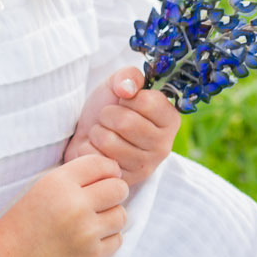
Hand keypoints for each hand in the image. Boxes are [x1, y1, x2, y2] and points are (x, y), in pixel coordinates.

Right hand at [0, 154, 129, 256]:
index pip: (102, 165)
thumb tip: (115, 174)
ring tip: (89, 225)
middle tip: (99, 203)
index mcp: (58, 183)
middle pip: (119, 189)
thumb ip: (74, 179)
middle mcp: (75, 205)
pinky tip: (86, 242)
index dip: (108, 171)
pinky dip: (106, 241)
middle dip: (113, 194)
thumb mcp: (41, 189)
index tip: (105, 179)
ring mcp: (86, 233)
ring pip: (121, 215)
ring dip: (110, 219)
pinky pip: (117, 240)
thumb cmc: (22, 226)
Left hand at [63, 66, 180, 188]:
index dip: (128, 98)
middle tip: (108, 119)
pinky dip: (90, 150)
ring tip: (102, 133)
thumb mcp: (118, 84)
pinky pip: (99, 159)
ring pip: (110, 142)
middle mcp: (164, 145)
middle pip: (126, 123)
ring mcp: (146, 165)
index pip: (148, 102)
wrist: (86, 135)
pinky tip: (98, 151)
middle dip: (107, 115)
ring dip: (98, 133)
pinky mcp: (127, 180)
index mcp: (170, 119)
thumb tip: (127, 89)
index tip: (124, 102)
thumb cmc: (108, 107)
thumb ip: (128, 76)